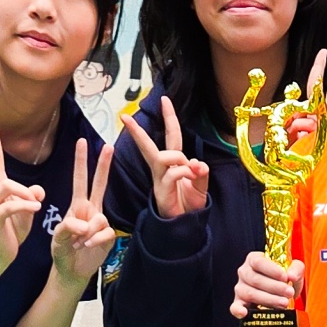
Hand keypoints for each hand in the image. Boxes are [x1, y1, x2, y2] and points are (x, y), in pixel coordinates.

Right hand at [0, 110, 44, 264]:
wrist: (1, 254)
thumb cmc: (13, 229)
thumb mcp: (28, 208)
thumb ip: (32, 196)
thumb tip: (38, 191)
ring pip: (5, 185)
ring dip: (23, 192)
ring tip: (36, 204)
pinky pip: (10, 206)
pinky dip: (24, 205)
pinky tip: (35, 207)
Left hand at [49, 140, 118, 291]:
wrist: (70, 271)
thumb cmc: (62, 251)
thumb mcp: (58, 238)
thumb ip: (68, 227)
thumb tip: (85, 225)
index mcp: (77, 205)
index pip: (81, 179)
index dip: (81, 162)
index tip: (82, 142)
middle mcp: (91, 210)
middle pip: (100, 184)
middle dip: (103, 165)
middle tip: (109, 145)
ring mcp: (101, 223)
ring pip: (100, 218)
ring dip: (87, 233)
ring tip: (78, 244)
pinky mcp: (108, 237)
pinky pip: (105, 233)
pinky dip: (95, 241)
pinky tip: (87, 247)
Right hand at [124, 93, 208, 218]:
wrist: (185, 226)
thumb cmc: (189, 205)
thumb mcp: (201, 185)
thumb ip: (201, 172)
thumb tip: (197, 161)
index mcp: (172, 163)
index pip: (171, 136)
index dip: (169, 118)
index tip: (164, 100)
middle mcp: (162, 169)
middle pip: (148, 145)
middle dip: (137, 131)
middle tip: (125, 117)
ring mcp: (160, 180)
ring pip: (163, 156)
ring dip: (179, 157)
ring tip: (192, 170)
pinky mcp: (161, 191)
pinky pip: (172, 173)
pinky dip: (184, 171)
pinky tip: (191, 177)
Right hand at [232, 251, 301, 317]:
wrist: (281, 293)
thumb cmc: (285, 278)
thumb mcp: (294, 269)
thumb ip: (296, 268)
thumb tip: (291, 276)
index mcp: (254, 260)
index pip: (259, 262)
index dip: (272, 270)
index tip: (285, 277)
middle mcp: (244, 272)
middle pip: (255, 280)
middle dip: (274, 287)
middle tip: (289, 293)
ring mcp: (240, 288)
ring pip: (250, 294)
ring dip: (268, 300)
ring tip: (283, 303)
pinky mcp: (239, 303)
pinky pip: (235, 307)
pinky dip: (238, 310)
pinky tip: (244, 313)